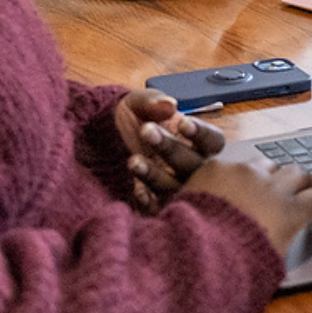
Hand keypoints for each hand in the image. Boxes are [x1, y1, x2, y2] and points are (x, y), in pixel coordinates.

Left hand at [114, 88, 225, 212]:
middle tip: (147, 131)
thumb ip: (152, 101)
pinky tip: (138, 191)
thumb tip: (170, 105)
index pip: (213, 141)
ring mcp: (174, 188)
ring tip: (133, 160)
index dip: (201, 134)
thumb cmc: (130, 119)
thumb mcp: (136, 103)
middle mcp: (191, 168)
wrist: (98, 141)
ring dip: (156, 176)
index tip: (182, 123)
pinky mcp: (155, 205)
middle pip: (196, 166)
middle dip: (172, 149)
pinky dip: (150, 203)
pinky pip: (159, 211)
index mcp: (196, 142)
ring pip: (176, 189)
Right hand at [145, 130, 311, 252]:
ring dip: (303, 182)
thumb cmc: (182, 241)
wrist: (202, 253)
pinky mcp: (291, 209)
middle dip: (274, 176)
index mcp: (212, 173)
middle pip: (267, 166)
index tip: (246, 185)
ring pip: (297, 175)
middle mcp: (244, 174)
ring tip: (309, 189)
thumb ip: (175, 212)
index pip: (233, 168)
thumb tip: (160, 222)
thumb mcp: (170, 219)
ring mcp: (271, 189)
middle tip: (280, 187)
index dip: (243, 178)